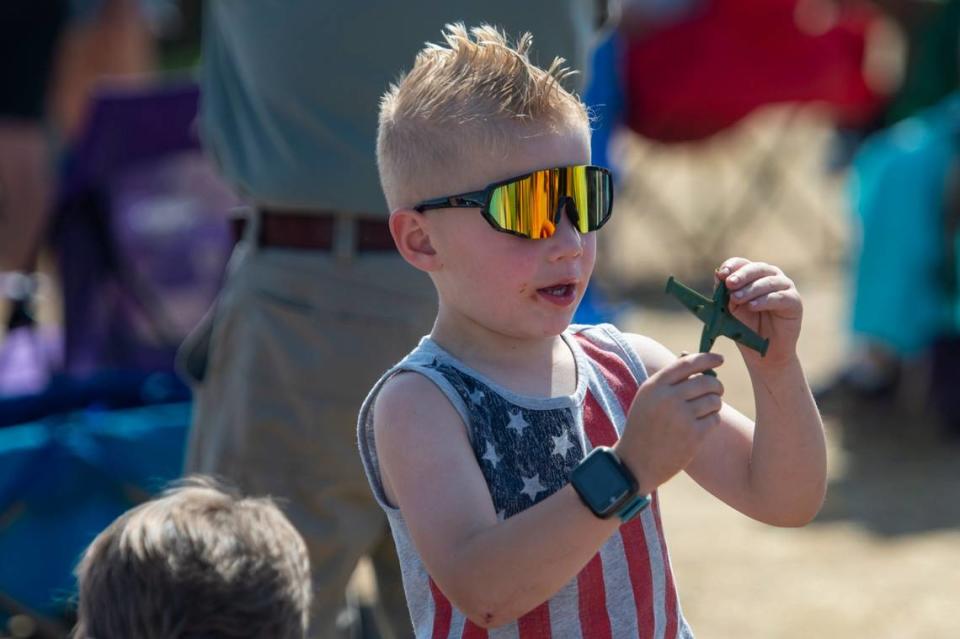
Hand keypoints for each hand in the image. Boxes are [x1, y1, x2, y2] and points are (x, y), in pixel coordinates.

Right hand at [614, 352, 724, 492]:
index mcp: (655, 386)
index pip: (688, 363)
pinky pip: (715, 418)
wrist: (635, 462)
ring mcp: (682, 417)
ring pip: (714, 400)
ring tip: (702, 412)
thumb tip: (702, 363)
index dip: (708, 358)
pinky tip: (699, 427)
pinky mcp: (694, 435)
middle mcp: (668, 398)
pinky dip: (712, 421)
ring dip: (714, 404)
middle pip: (707, 381)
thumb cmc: (644, 426)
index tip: (720, 359)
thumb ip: (670, 380)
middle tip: (715, 392)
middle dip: (716, 386)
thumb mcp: (648, 398)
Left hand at [716, 258, 802, 369]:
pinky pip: (780, 297)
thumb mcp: (730, 308)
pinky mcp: (794, 300)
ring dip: (751, 289)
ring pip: (768, 281)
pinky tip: (752, 306)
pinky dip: (764, 300)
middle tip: (730, 283)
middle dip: (741, 275)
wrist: (764, 350)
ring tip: (736, 298)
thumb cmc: (746, 326)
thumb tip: (718, 274)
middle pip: (756, 268)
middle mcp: (770, 276)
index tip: (722, 274)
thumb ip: (724, 292)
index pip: (742, 263)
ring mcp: (784, 287)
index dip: (732, 266)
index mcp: (753, 275)